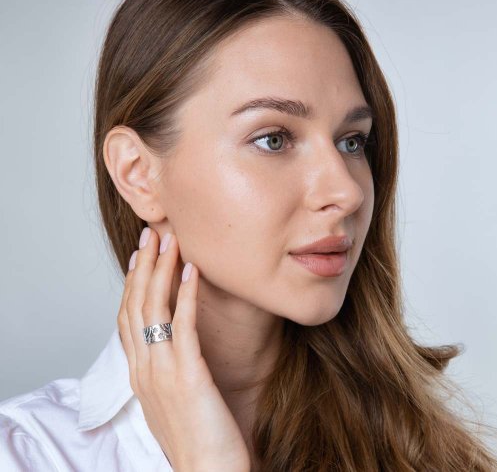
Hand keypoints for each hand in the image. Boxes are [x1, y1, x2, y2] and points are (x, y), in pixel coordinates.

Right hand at [117, 227, 250, 471]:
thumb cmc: (194, 437)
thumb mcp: (169, 398)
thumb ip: (164, 369)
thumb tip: (171, 343)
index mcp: (138, 374)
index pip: (127, 318)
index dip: (132, 283)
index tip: (139, 257)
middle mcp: (144, 368)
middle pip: (136, 305)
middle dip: (143, 266)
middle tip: (150, 235)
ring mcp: (162, 371)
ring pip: (154, 309)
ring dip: (161, 270)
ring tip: (170, 241)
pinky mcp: (188, 375)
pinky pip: (184, 325)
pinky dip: (187, 294)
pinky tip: (193, 271)